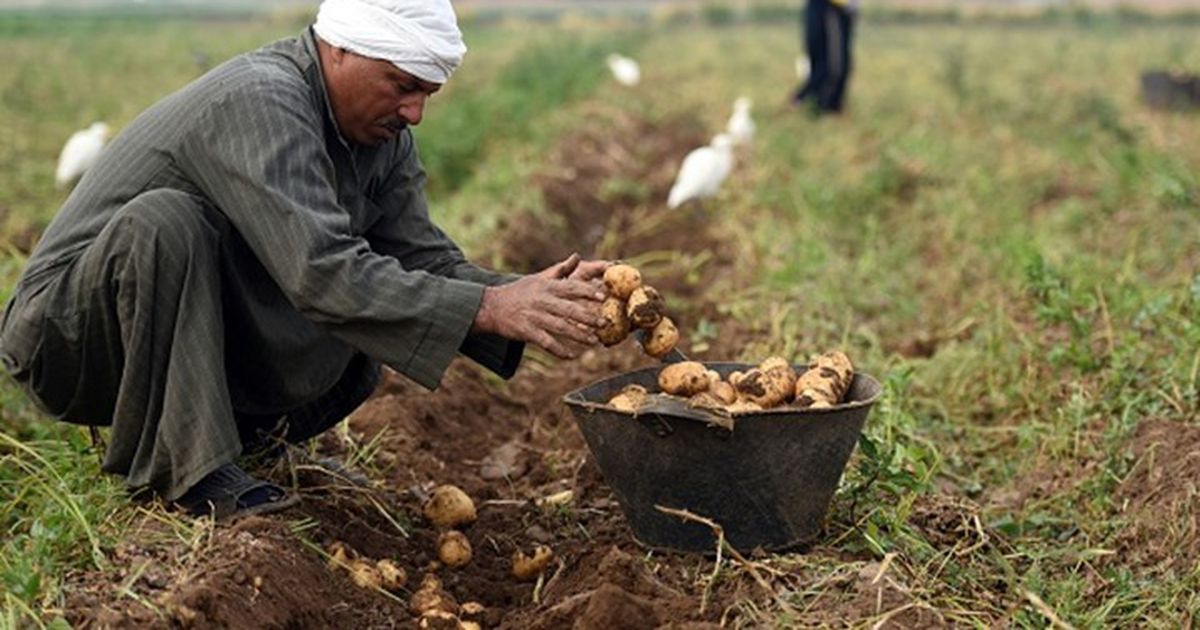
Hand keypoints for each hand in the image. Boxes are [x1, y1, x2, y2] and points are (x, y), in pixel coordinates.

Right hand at [472, 254, 608, 358]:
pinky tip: (571, 356)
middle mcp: (542, 301)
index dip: (589, 292)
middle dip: (590, 317)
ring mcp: (535, 317)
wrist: (491, 307)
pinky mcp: (527, 332)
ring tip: (594, 341)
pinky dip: (560, 351)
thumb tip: (577, 256)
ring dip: (579, 335)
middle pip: (570, 309)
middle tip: (606, 323)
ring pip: (561, 327)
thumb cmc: (519, 292)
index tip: (604, 297)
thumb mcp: (538, 278)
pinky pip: (547, 343)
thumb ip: (560, 270)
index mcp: (547, 287)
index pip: (572, 288)